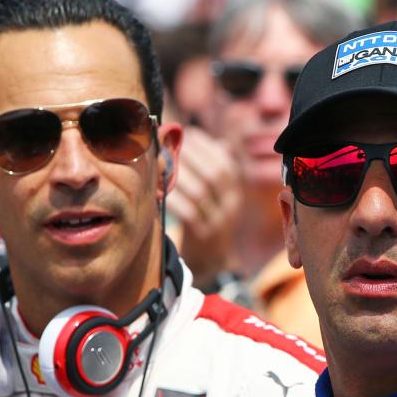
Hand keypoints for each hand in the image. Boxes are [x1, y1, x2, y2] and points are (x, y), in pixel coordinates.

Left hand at [166, 127, 241, 288]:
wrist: (212, 261)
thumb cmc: (208, 220)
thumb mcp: (219, 198)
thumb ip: (217, 172)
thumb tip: (219, 141)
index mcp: (234, 193)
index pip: (226, 164)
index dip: (208, 147)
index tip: (190, 134)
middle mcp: (231, 206)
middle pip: (215, 175)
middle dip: (192, 156)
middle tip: (170, 144)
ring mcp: (218, 222)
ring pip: (201, 192)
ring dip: (179, 175)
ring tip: (161, 163)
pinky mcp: (202, 236)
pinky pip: (189, 213)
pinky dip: (174, 198)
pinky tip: (161, 189)